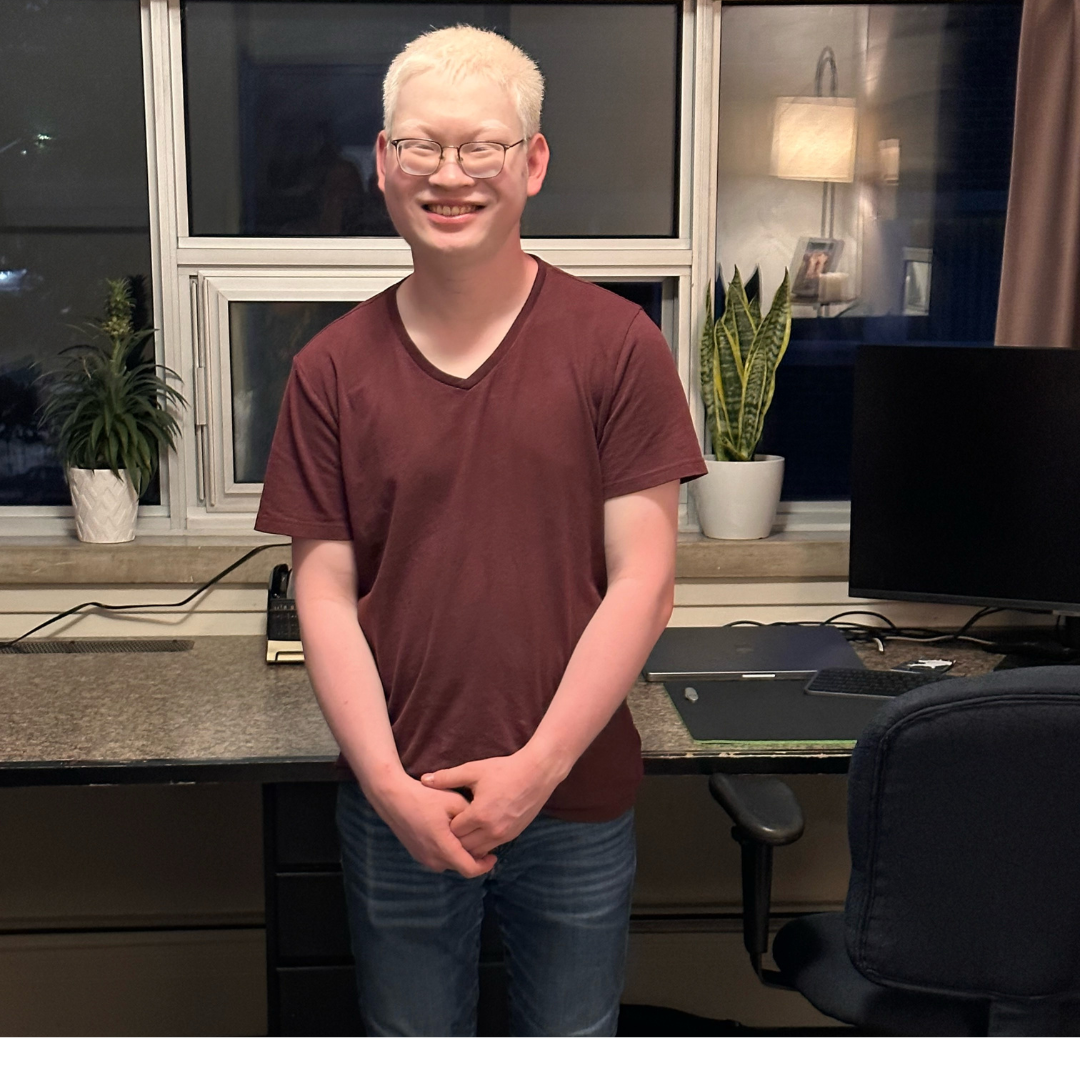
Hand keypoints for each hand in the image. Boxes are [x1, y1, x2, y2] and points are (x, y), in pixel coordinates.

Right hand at [366, 775, 495, 877]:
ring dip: (460, 855)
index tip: (494, 855)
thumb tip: (482, 829)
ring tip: (469, 837)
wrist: (394, 797)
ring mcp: (422, 858)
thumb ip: (471, 819)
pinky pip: (439, 858)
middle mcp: (432, 858)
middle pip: (460, 866)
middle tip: (484, 843)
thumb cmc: (425, 797)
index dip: (485, 866)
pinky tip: (452, 835)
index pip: (469, 869)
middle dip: (474, 858)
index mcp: (443, 847)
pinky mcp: (417, 853)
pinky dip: (449, 851)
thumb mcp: (455, 802)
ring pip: (449, 863)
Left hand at [420, 750, 561, 856]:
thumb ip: (447, 778)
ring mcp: (504, 835)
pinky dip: (481, 843)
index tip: (442, 816)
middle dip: (454, 839)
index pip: (453, 831)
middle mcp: (492, 829)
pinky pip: (491, 847)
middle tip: (446, 828)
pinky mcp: (513, 835)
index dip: (445, 825)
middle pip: (464, 846)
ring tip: (461, 831)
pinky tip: (476, 831)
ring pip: (478, 851)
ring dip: (468, 844)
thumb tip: (424, 780)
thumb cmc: (505, 769)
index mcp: (479, 814)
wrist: (538, 773)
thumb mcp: (474, 770)